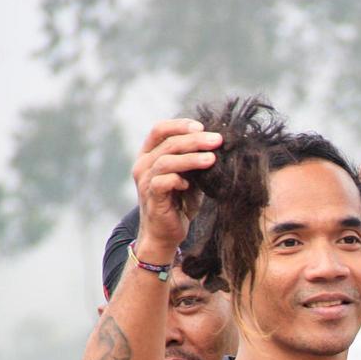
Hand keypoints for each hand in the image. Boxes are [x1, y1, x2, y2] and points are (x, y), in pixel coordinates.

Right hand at [129, 118, 222, 260]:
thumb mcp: (190, 178)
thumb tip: (217, 145)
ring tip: (212, 159)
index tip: (203, 127)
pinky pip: (162, 182)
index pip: (160, 129)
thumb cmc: (179, 204)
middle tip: (216, 140)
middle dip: (194, 139)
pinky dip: (177, 179)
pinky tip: (190, 184)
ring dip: (191, 158)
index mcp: (150, 154)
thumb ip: (196, 162)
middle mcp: (144, 164)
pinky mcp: (150, 197)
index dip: (180, 125)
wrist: (166, 234)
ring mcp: (145, 180)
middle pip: (167, 142)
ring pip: (166, 161)